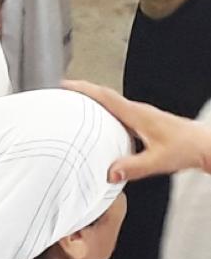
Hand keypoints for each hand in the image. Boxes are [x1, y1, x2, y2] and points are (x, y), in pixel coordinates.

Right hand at [64, 80, 210, 182]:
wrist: (206, 145)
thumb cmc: (186, 150)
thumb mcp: (159, 161)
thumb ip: (134, 167)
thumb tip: (109, 173)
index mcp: (136, 115)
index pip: (105, 96)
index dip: (83, 89)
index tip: (65, 85)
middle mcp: (137, 111)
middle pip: (104, 95)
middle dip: (82, 91)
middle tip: (62, 92)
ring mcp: (141, 115)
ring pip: (112, 103)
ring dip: (93, 100)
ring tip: (75, 105)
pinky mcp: (144, 122)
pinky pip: (118, 111)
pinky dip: (104, 111)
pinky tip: (100, 124)